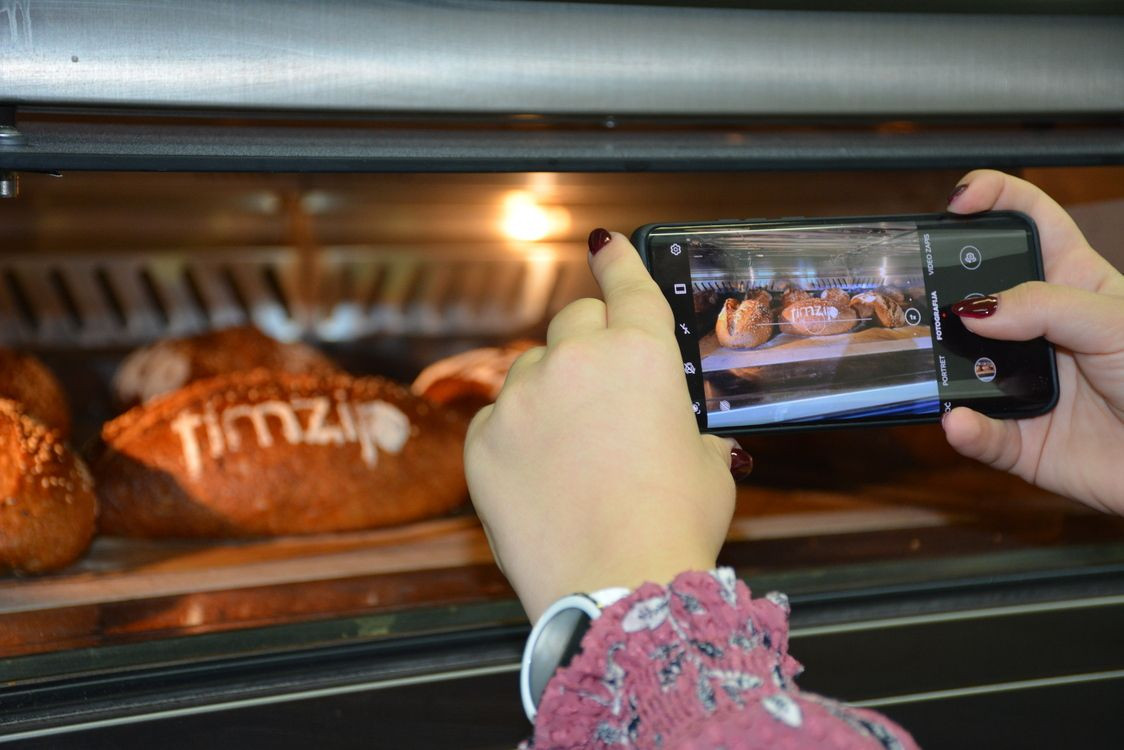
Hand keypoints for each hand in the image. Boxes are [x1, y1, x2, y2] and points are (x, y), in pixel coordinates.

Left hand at [464, 230, 742, 621]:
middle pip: (574, 319)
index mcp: (642, 353)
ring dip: (550, 393)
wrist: (615, 587)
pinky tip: (541, 477)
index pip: (628, 284)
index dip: (617, 260)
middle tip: (600, 391)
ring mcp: (522, 397)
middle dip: (589, 343)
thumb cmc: (673, 526)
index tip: (603, 244)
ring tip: (572, 455)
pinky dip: (517, 435)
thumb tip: (690, 437)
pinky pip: (498, 417)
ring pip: (531, 369)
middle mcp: (577, 359)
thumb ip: (691, 430)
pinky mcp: (482, 438)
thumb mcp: (708, 467)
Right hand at [943, 170, 1123, 513]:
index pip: (1028, 223)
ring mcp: (1022, 383)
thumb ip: (1047, 307)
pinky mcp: (1018, 438)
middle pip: (977, 293)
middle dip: (944, 284)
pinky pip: (980, 433)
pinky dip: (966, 430)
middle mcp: (1038, 330)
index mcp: (1071, 284)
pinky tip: (960, 421)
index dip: (994, 198)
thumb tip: (975, 308)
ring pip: (964, 366)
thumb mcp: (1117, 323)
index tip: (960, 201)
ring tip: (933, 360)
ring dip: (944, 365)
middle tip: (926, 291)